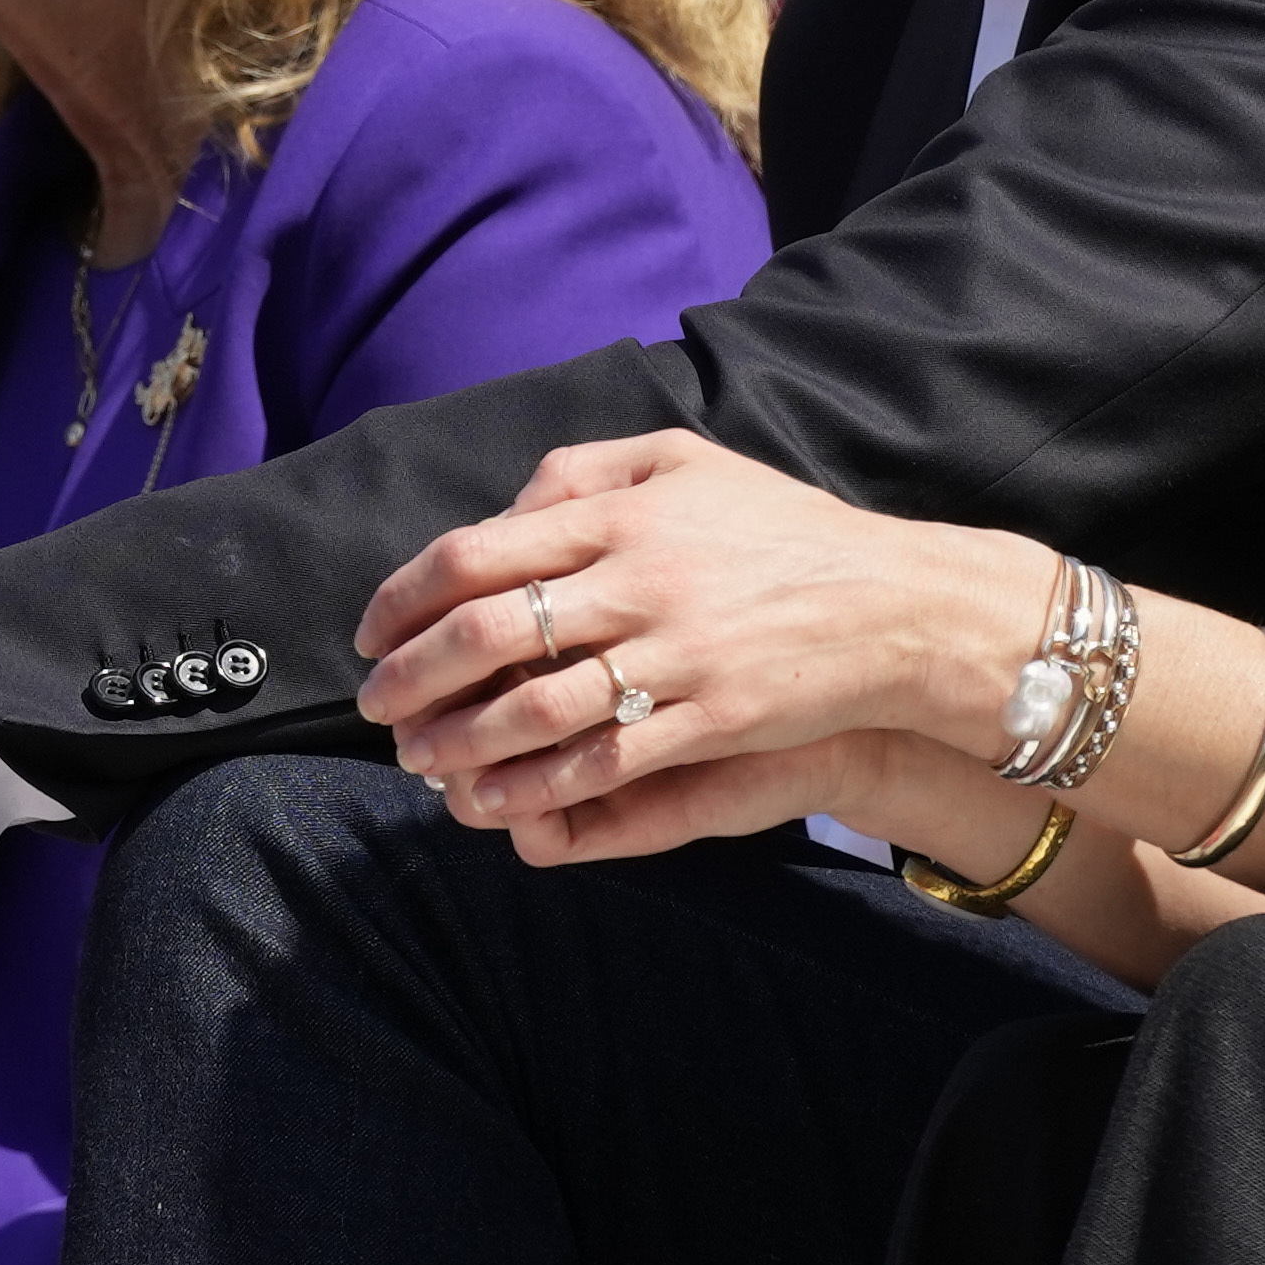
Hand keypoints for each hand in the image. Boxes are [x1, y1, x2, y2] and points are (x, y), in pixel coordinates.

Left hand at [354, 431, 1046, 835]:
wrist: (893, 604)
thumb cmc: (784, 530)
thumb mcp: (689, 462)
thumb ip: (589, 471)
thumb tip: (507, 507)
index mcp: (624, 511)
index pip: (477, 552)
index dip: (404, 596)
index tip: (370, 632)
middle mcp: (639, 578)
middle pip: (487, 631)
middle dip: (412, 676)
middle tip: (373, 706)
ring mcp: (675, 653)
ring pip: (533, 708)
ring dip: (458, 742)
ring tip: (419, 759)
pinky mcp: (709, 717)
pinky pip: (600, 762)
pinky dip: (535, 787)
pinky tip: (494, 803)